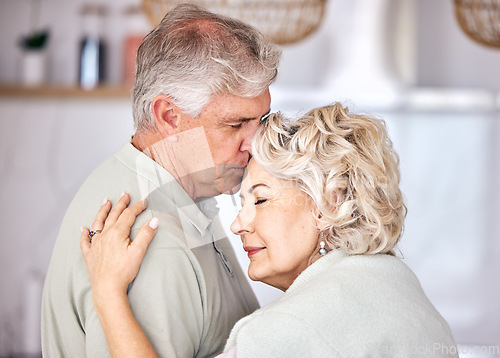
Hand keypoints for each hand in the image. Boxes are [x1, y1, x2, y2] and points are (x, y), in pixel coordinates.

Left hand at [80, 193, 158, 309]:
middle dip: (120, 204)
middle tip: (125, 194)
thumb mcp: (138, 252)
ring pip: (98, 223)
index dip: (137, 207)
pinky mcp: (90, 255)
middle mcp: (104, 235)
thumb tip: (154, 220)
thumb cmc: (124, 271)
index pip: (128, 215)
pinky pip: (85, 241)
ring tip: (105, 201)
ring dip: (102, 211)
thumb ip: (146, 234)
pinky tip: (83, 228)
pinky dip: (84, 233)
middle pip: (113, 215)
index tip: (144, 201)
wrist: (107, 288)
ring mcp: (95, 244)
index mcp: (117, 233)